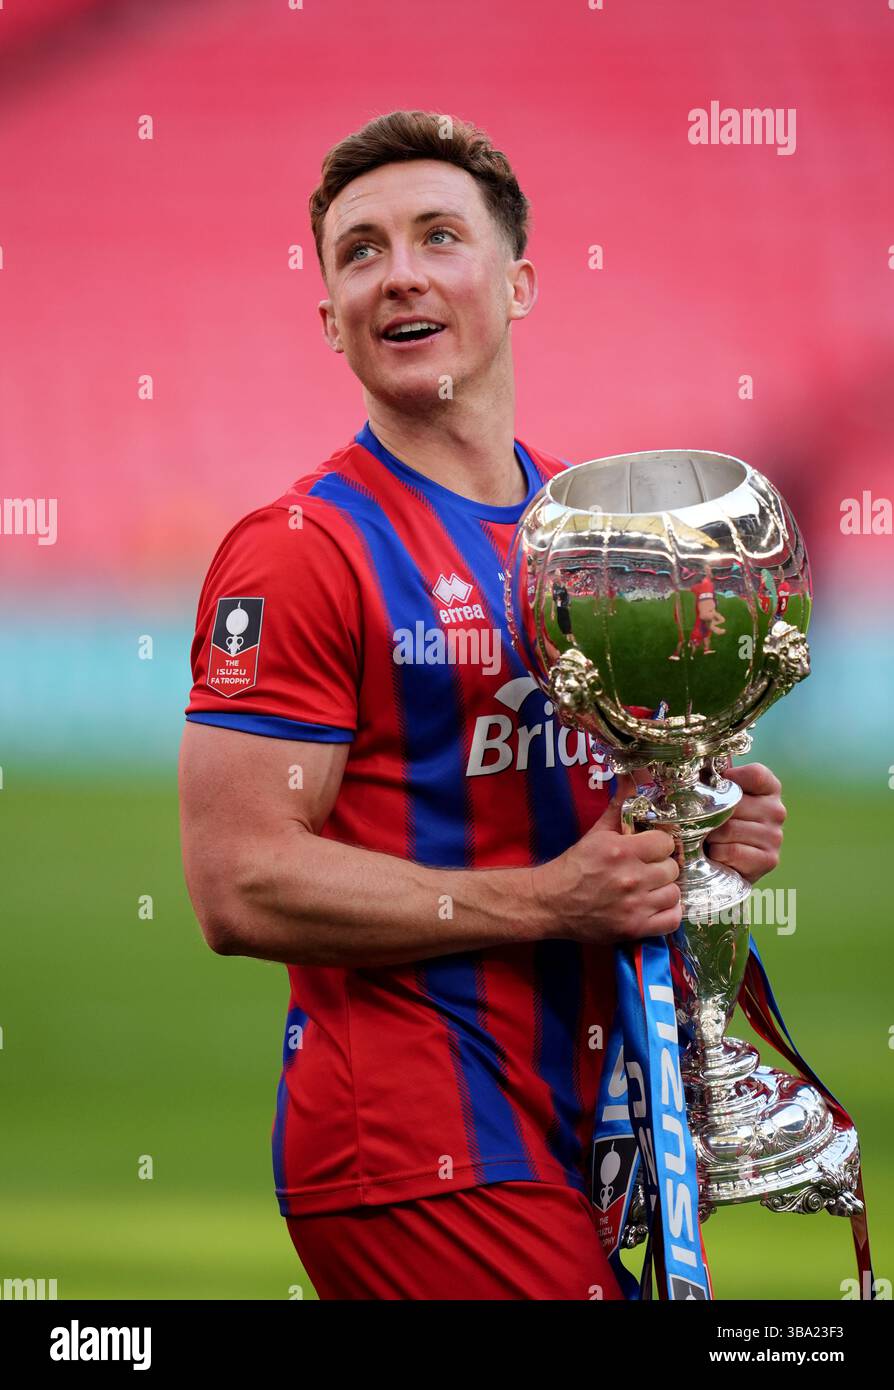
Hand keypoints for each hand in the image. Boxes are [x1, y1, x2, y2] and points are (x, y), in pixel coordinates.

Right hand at [535, 775, 681, 944]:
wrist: (550, 902)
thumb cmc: (575, 866)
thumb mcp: (597, 833)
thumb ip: (619, 807)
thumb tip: (631, 777)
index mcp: (621, 850)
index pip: (666, 843)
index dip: (659, 845)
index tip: (649, 849)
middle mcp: (630, 877)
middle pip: (672, 868)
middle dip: (661, 867)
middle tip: (647, 869)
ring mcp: (634, 905)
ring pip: (674, 893)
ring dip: (664, 890)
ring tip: (649, 888)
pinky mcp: (634, 928)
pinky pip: (672, 919)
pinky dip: (669, 913)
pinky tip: (656, 906)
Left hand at [704, 762, 785, 883]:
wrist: (727, 864)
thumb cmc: (719, 824)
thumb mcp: (718, 797)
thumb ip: (713, 779)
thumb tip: (694, 766)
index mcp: (769, 788)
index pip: (755, 774)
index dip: (731, 779)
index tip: (717, 788)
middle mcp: (777, 810)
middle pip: (734, 803)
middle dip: (712, 815)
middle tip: (705, 822)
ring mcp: (775, 836)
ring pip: (729, 829)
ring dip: (712, 837)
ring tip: (711, 840)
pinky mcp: (769, 859)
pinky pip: (733, 851)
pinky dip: (719, 854)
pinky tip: (719, 855)